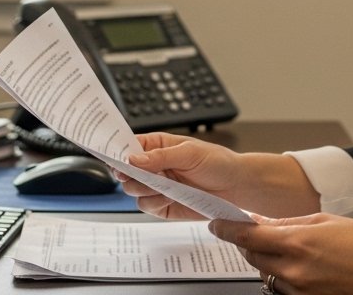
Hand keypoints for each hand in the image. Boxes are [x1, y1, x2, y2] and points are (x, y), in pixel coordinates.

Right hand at [119, 132, 247, 219]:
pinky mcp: (162, 206)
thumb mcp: (190, 152)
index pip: (128, 146)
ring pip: (133, 191)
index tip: (116, 159)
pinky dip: (154, 203)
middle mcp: (154, 166)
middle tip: (141, 176)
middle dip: (130, 176)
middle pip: (126, 172)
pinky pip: (146, 207)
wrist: (236, 186)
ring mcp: (157, 186)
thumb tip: (133, 159)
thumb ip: (160, 156)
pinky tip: (170, 197)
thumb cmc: (217, 162)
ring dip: (144, 190)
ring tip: (164, 187)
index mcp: (157, 146)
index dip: (118, 151)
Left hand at [209, 213, 352, 294]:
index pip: (248, 235)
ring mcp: (299, 292)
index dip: (227, 229)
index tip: (217, 224)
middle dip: (249, 243)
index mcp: (297, 242)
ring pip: (266, 275)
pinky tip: (302, 267)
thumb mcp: (327, 221)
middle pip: (252, 256)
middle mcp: (294, 271)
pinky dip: (283, 277)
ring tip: (291, 250)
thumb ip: (289, 221)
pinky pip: (282, 290)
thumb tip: (263, 220)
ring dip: (268, 261)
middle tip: (255, 232)